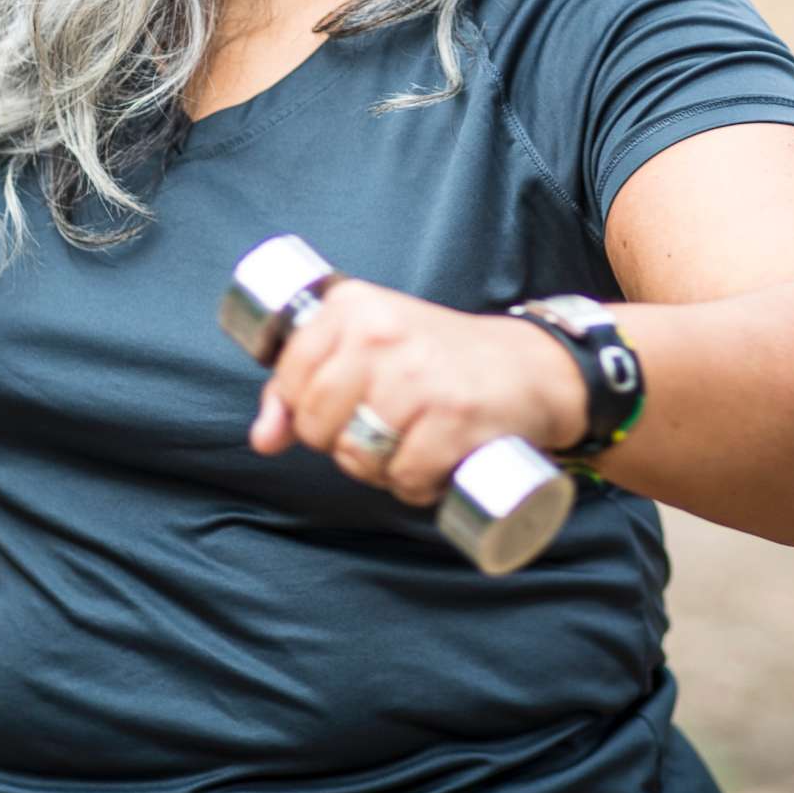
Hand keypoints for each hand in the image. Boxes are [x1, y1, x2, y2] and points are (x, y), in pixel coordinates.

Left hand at [248, 279, 587, 505]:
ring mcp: (417, 377)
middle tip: (380, 430)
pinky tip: (434, 465)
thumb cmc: (439, 358)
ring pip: (357, 457)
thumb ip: (306, 382)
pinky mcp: (452, 417)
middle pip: (316, 424)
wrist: (530, 366)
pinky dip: (417, 486)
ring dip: (380, 470)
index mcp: (353, 306)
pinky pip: (404, 478)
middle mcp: (380, 334)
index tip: (340, 406)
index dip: (304, 407)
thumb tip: (262, 439)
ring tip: (408, 446)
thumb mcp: (369, 347)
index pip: (289, 376)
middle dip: (340, 444)